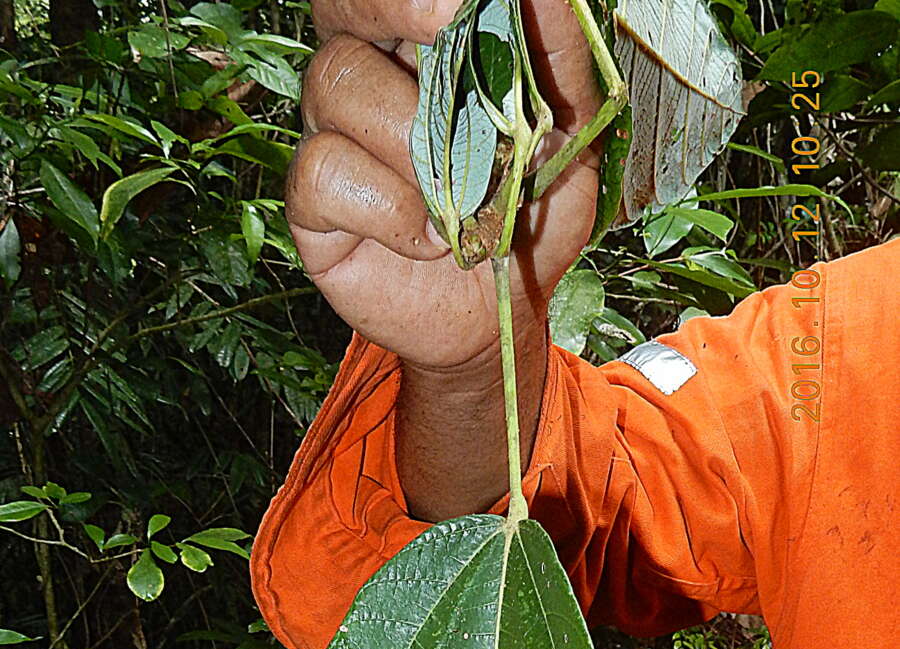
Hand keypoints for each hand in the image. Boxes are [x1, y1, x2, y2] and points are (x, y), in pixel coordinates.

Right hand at [288, 0, 602, 371]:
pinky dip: (390, 207)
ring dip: (413, 138)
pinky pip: (325, 172)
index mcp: (416, 44)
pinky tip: (428, 237)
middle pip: (340, 5)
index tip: (462, 0)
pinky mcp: (311, 205)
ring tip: (462, 196)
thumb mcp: (569, 134)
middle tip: (446, 25)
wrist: (498, 312)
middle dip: (392, 3)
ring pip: (338, 86)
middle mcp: (363, 77)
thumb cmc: (522, 215)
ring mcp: (330, 136)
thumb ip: (558, 57)